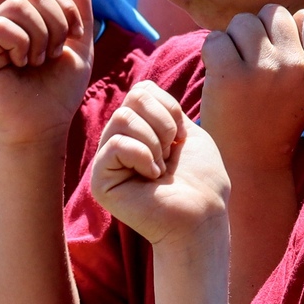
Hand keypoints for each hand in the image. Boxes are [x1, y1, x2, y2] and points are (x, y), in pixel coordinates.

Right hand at [0, 0, 93, 145]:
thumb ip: (81, 17)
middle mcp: (6, 24)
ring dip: (40, 34)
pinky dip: (21, 43)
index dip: (66, 5)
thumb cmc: (57, 95)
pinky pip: (1, 25)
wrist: (41, 130)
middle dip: (57, 21)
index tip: (75, 36)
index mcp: (27, 22)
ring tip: (39, 60)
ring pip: (17, 4)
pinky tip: (21, 64)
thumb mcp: (79, 51)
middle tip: (54, 53)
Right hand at [90, 81, 230, 248]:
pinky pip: (117, 144)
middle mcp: (119, 141)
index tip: (182, 137)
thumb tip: (142, 89)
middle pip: (133, 98)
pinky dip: (143, 157)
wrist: (202, 214)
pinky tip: (151, 179)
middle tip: (171, 154)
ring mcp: (107, 161)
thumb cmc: (202, 179)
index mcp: (139, 130)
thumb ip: (163, 108)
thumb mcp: (188, 132)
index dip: (169, 107)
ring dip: (154, 142)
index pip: (142, 90)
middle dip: (164, 123)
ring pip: (123, 118)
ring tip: (161, 168)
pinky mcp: (100, 180)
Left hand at [199, 5, 303, 167]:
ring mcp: (262, 70)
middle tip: (250, 62)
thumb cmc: (273, 121)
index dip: (284, 33)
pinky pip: (215, 39)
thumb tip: (296, 13)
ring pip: (242, 22)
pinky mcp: (230, 76)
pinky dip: (211, 53)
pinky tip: (218, 76)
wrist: (250, 164)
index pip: (303, 18)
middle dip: (257, 31)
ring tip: (235, 70)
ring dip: (232, 40)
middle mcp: (294, 66)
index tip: (276, 56)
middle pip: (271, 13)